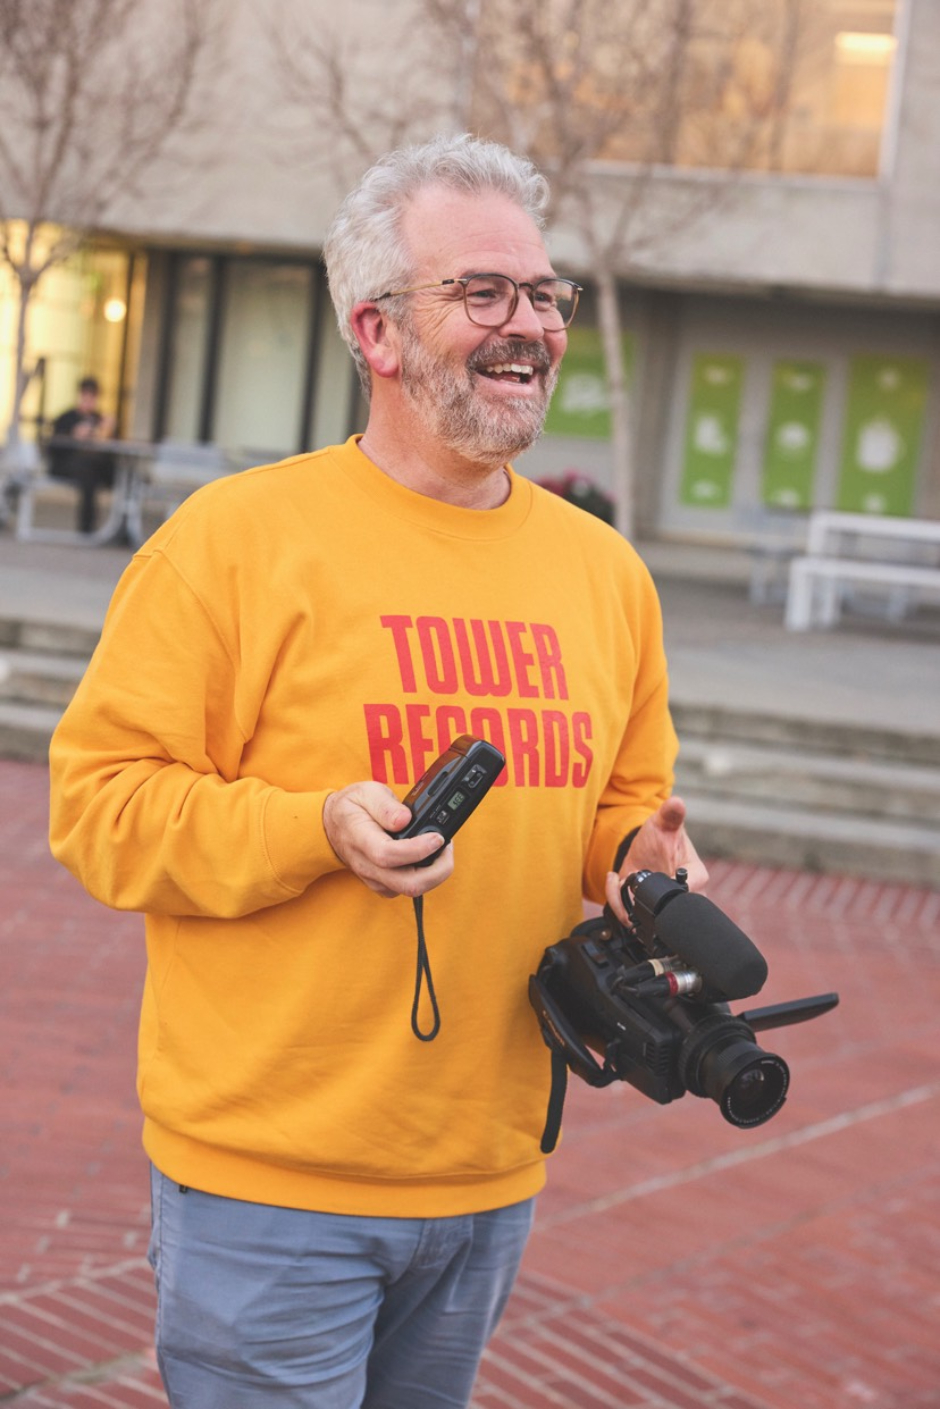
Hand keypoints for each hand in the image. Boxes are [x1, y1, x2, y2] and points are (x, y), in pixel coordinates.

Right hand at [323, 781, 452, 897]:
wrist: (333, 826)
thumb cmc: (352, 807)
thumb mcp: (366, 792)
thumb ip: (385, 804)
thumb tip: (404, 819)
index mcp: (361, 839)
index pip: (389, 855)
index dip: (418, 850)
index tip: (437, 838)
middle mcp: (367, 865)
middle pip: (407, 884)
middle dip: (437, 871)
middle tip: (446, 847)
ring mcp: (375, 878)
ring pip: (410, 890)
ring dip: (434, 874)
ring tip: (440, 848)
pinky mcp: (383, 884)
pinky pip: (408, 889)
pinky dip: (425, 876)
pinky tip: (428, 857)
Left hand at [604, 795, 708, 922]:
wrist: (644, 846)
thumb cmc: (661, 835)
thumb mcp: (664, 823)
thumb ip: (670, 815)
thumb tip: (677, 803)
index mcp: (695, 874)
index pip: (692, 888)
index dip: (674, 887)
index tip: (658, 875)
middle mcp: (684, 895)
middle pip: (671, 914)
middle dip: (646, 902)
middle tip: (631, 884)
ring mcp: (664, 905)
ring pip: (648, 920)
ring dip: (626, 905)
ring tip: (618, 881)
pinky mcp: (645, 909)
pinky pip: (631, 916)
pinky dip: (616, 901)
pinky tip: (614, 879)